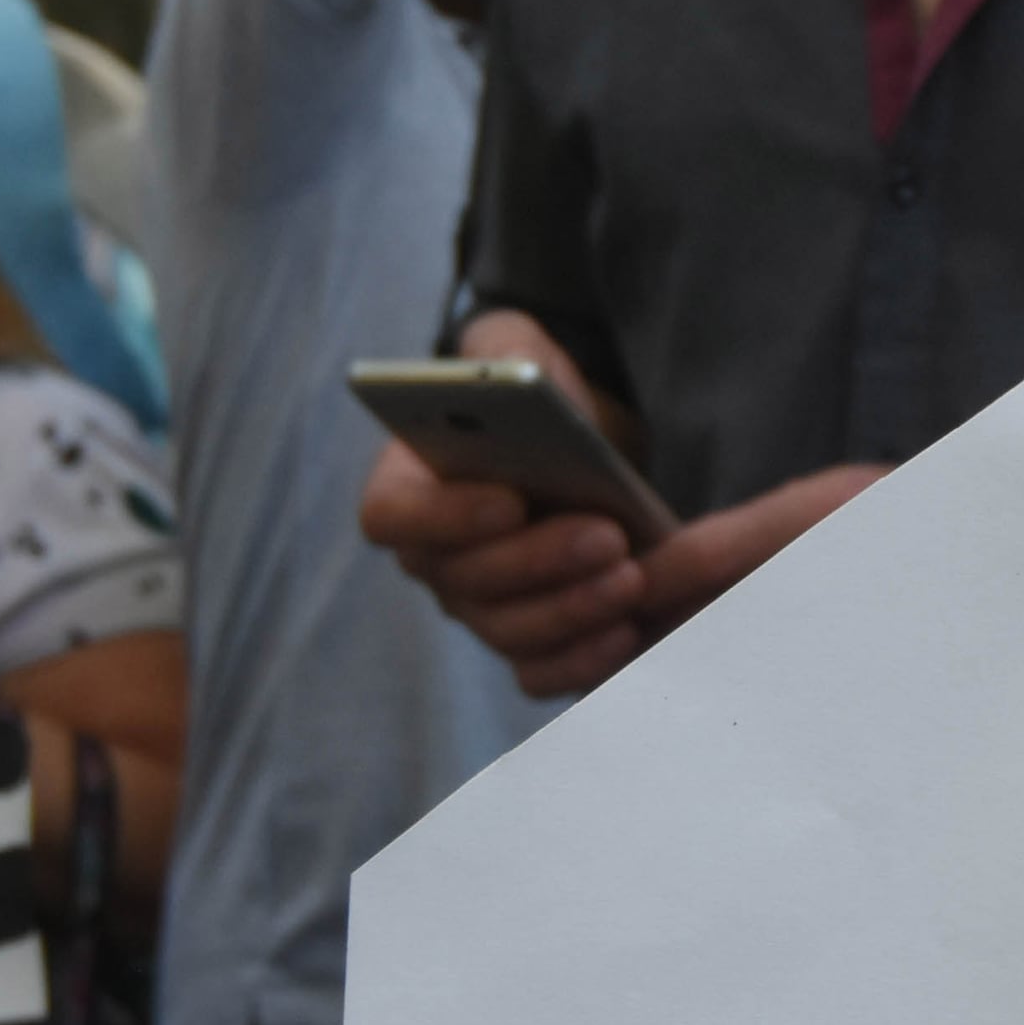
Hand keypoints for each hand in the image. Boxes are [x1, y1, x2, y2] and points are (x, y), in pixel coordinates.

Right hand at [359, 320, 881, 697]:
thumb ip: (506, 355)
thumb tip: (514, 380)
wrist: (582, 447)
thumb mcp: (519, 352)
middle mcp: (435, 559)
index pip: (392, 518)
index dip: (443, 517)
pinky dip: (582, 660)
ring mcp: (479, 609)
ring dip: (571, 610)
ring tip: (631, 576)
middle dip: (538, 562)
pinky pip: (541, 671)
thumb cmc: (537, 400)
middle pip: (464, 582)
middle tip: (607, 535)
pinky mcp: (529, 642)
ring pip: (507, 632)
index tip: (509, 500)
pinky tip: (628, 631)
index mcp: (408, 487)